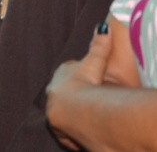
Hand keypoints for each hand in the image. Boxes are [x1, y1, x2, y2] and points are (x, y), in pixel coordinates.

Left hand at [45, 29, 112, 150]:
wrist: (77, 110)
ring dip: (74, 113)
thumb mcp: (94, 62)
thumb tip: (103, 27)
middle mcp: (53, 91)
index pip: (70, 71)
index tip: (91, 79)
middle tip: (91, 100)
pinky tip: (84, 130)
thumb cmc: (86, 83)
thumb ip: (99, 45)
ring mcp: (53, 109)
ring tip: (90, 117)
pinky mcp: (57, 127)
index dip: (81, 76)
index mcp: (61, 73)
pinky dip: (73, 129)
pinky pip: (66, 128)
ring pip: (65, 110)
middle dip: (76, 95)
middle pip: (66, 91)